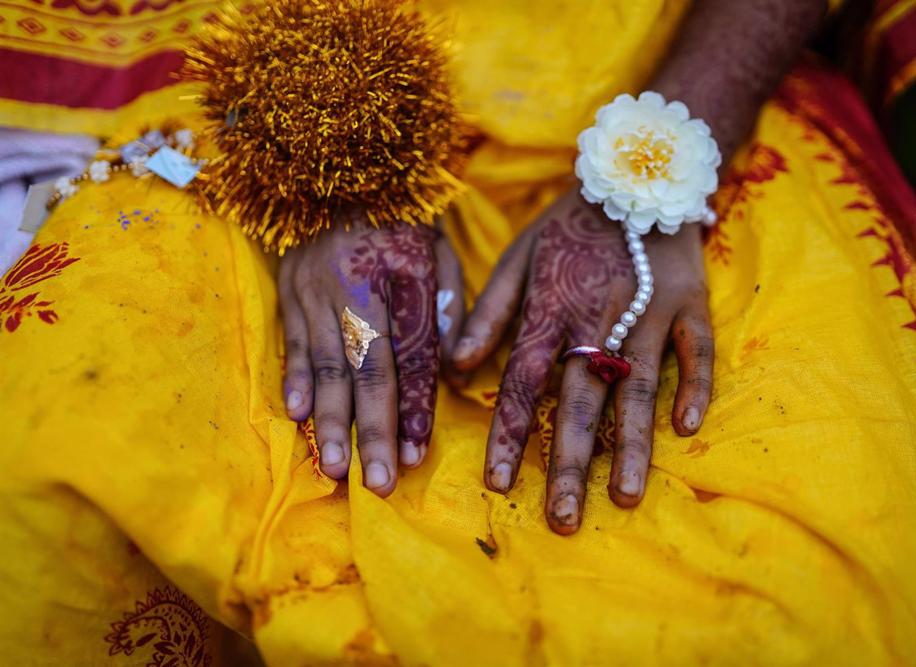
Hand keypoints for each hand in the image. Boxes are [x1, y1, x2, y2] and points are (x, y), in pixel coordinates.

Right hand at [279, 221, 463, 494]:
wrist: (339, 166)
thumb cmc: (402, 217)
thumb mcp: (439, 250)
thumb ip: (449, 305)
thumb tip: (453, 367)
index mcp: (403, 276)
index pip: (411, 356)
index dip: (416, 407)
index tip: (420, 454)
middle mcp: (356, 289)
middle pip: (367, 372)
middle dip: (374, 432)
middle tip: (380, 484)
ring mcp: (315, 291)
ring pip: (326, 367)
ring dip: (330, 422)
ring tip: (334, 469)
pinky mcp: (288, 291)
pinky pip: (293, 344)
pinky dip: (296, 382)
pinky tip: (298, 418)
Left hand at [450, 192, 712, 533]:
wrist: (634, 174)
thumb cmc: (568, 226)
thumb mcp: (517, 257)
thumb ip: (488, 312)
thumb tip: (456, 368)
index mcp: (552, 311)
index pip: (525, 383)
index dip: (510, 434)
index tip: (498, 485)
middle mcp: (598, 319)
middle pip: (581, 400)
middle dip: (569, 462)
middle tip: (563, 519)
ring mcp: (649, 312)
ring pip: (639, 386)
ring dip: (631, 443)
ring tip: (625, 496)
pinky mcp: (690, 304)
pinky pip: (697, 351)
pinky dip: (694, 385)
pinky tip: (685, 428)